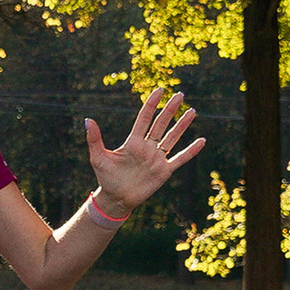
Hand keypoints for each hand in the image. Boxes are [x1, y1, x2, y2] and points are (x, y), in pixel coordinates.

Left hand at [83, 91, 202, 211]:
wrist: (116, 198)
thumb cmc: (106, 177)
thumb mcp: (98, 157)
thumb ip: (95, 139)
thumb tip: (87, 120)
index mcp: (133, 142)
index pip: (144, 118)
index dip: (152, 104)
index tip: (160, 90)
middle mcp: (147, 147)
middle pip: (161, 124)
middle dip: (170, 109)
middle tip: (180, 94)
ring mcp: (157, 158)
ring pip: (172, 138)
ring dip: (182, 125)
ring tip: (192, 111)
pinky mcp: (164, 171)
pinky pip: (180, 158)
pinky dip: (190, 151)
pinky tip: (202, 141)